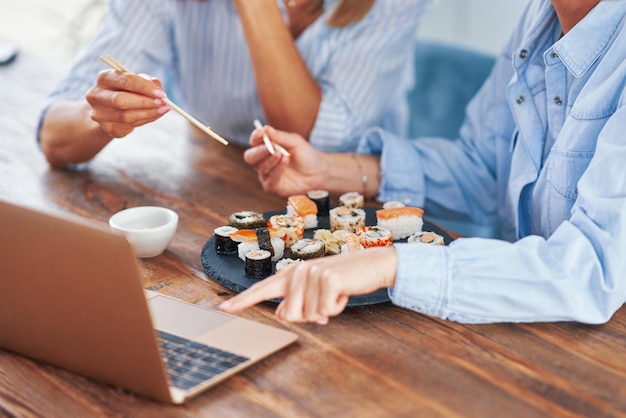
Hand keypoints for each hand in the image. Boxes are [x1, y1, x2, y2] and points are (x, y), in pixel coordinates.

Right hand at [85, 70, 169, 138]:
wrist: (111, 109)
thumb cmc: (126, 90)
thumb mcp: (136, 82)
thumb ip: (146, 81)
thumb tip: (157, 85)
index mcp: (104, 78)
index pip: (125, 80)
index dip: (145, 87)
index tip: (161, 93)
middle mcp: (96, 95)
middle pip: (121, 100)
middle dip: (145, 102)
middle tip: (163, 103)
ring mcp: (99, 114)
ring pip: (126, 116)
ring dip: (149, 113)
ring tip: (163, 109)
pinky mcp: (108, 128)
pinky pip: (130, 126)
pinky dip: (146, 119)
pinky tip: (153, 115)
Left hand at [219, 246, 397, 323]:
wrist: (372, 265)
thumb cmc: (343, 280)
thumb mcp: (316, 292)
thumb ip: (296, 302)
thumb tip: (280, 314)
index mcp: (291, 274)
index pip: (262, 289)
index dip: (242, 301)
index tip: (224, 308)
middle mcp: (297, 272)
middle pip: (288, 315)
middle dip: (309, 315)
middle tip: (325, 299)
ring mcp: (311, 274)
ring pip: (308, 316)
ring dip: (326, 311)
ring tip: (335, 293)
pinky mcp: (328, 280)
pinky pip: (326, 312)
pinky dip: (338, 308)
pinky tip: (344, 292)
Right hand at [243, 125, 327, 195]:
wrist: (320, 172)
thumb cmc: (306, 155)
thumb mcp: (295, 142)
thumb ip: (280, 136)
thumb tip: (265, 128)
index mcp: (266, 148)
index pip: (254, 142)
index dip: (255, 137)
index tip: (260, 133)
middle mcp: (263, 161)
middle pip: (250, 157)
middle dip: (258, 151)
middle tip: (268, 147)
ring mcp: (267, 175)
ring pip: (261, 168)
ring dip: (271, 160)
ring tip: (283, 155)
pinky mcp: (273, 187)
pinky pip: (269, 180)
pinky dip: (276, 170)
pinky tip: (285, 162)